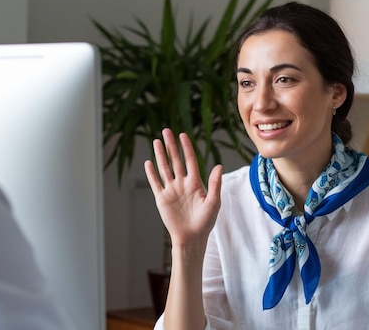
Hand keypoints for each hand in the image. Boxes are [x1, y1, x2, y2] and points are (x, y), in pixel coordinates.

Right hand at [144, 128, 222, 247]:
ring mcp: (171, 190)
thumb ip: (215, 184)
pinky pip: (155, 183)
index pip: (190, 160)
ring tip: (156, 141)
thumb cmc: (205, 222)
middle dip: (171, 146)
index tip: (183, 135)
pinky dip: (151, 173)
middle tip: (166, 131)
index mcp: (195, 183)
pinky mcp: (162, 199)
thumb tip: (219, 166)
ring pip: (164, 168)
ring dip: (160, 155)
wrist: (192, 238)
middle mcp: (182, 183)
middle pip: (175, 160)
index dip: (186, 148)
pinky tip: (149, 162)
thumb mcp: (214, 202)